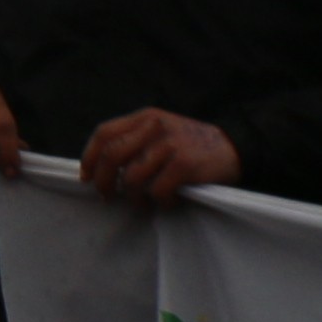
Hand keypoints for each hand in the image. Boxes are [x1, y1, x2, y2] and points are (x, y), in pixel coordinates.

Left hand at [77, 107, 242, 202]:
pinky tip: (168, 202)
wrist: (235, 146)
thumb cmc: (191, 146)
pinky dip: (159, 202)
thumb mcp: (161, 132)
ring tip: (142, 204)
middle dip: (104, 182)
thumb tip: (100, 169)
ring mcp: (170, 144)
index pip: (104, 133)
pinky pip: (157, 190)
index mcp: (145, 117)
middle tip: (108, 197)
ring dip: (133, 198)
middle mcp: (155, 127)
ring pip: (132, 178)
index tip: (86, 177)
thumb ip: (135, 141)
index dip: (89, 157)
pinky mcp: (184, 164)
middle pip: (112, 156)